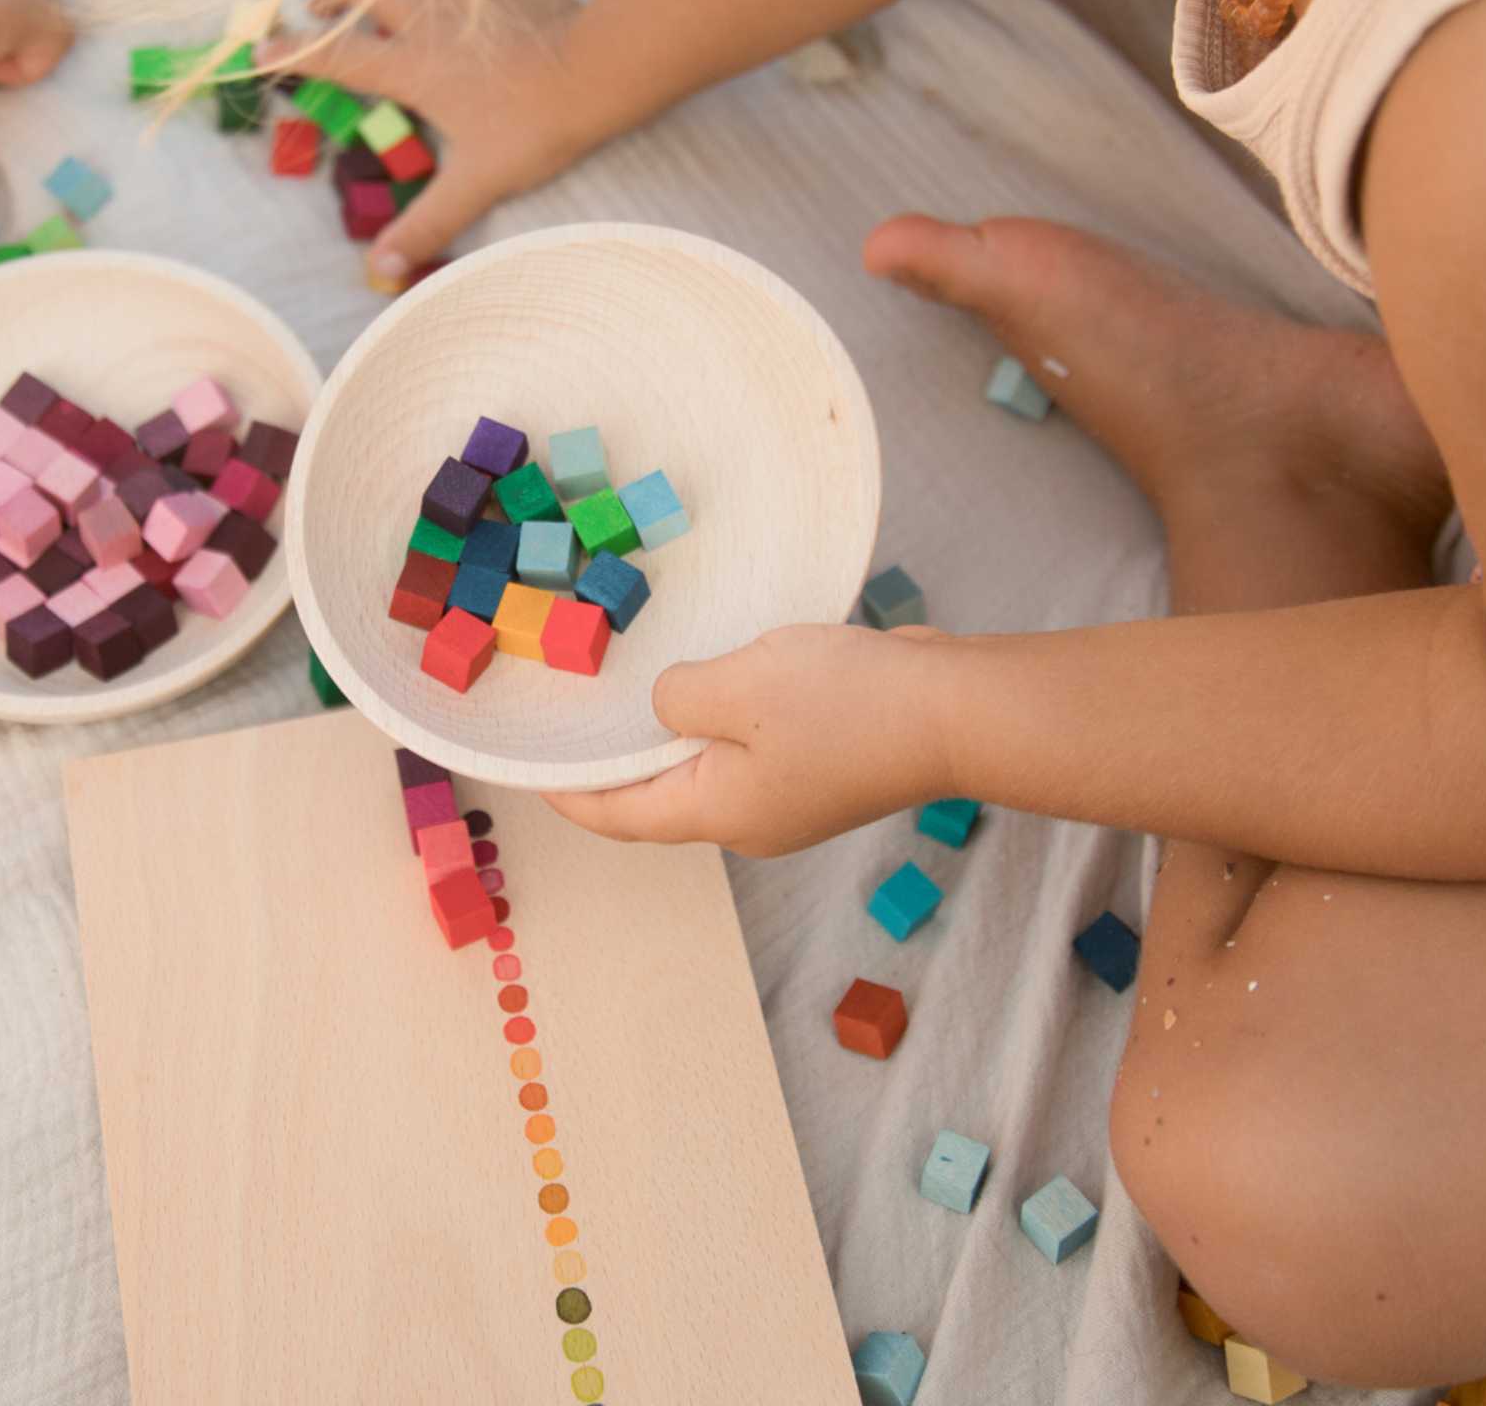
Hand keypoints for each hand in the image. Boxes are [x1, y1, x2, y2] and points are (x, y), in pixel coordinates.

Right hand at [293, 0, 587, 277]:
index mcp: (411, 67)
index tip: (260, 51)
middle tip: (319, 3)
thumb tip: (383, 268)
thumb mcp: (477, 183)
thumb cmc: (533, 127)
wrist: (597, 71)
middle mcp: (428, 19)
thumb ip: (428, 222)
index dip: (294, 53)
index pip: (337, 55)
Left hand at [544, 623, 957, 854]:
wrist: (956, 712)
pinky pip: (756, 738)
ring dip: (678, 726)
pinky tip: (725, 667)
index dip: (569, 795)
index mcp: (719, 812)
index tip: (529, 771)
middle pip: (662, 794)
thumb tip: (668, 705)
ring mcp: (793, 794)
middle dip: (620, 759)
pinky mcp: (826, 762)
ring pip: (712, 761)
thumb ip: (679, 697)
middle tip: (579, 714)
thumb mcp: (739, 685)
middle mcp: (752, 817)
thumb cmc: (846, 705)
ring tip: (642, 681)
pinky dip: (729, 709)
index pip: (620, 818)